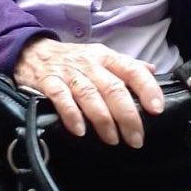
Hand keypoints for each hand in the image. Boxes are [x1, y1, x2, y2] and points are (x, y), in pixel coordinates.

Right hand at [13, 38, 163, 147]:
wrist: (34, 51)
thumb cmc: (74, 59)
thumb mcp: (101, 56)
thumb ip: (126, 65)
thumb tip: (152, 71)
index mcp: (105, 57)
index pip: (131, 69)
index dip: (146, 88)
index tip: (156, 108)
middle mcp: (89, 64)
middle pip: (112, 88)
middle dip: (127, 115)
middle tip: (136, 138)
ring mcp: (69, 73)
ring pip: (89, 95)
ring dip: (103, 119)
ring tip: (112, 139)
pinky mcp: (49, 82)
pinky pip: (61, 97)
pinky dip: (71, 114)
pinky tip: (80, 130)